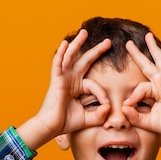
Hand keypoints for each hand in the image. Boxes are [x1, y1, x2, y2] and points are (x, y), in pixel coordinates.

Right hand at [18, 30, 111, 150]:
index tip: (106, 104)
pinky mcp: (56, 80)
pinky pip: (58, 63)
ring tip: (85, 32)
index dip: (102, 94)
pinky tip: (65, 43)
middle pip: (85, 61)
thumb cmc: (67, 123)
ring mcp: (63, 78)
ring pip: (71, 57)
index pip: (94, 84)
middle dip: (96, 51)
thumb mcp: (88, 118)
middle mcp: (71, 80)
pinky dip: (61, 53)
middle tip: (108, 41)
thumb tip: (109, 107)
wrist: (51, 127)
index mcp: (78, 87)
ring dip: (77, 44)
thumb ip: (100, 114)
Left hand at [123, 33, 160, 140]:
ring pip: (159, 60)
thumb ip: (133, 114)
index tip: (128, 106)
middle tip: (128, 43)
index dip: (132, 97)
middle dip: (138, 54)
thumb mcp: (145, 120)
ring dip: (153, 47)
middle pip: (147, 65)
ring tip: (147, 35)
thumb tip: (123, 106)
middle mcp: (160, 83)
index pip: (139, 88)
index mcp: (154, 91)